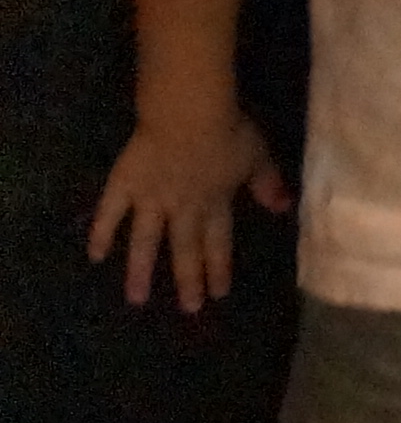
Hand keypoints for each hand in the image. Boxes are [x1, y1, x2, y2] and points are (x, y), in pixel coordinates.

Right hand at [89, 107, 285, 312]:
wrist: (189, 113)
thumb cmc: (227, 130)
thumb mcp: (256, 157)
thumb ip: (267, 184)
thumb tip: (284, 208)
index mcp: (214, 202)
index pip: (218, 242)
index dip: (218, 268)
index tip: (218, 294)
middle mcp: (182, 209)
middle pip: (184, 248)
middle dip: (187, 279)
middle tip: (188, 309)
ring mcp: (150, 199)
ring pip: (145, 242)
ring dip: (140, 271)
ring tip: (137, 299)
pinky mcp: (124, 185)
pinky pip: (109, 214)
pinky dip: (101, 234)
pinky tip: (95, 256)